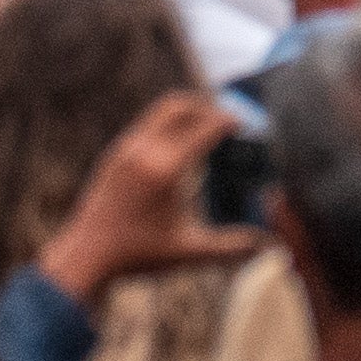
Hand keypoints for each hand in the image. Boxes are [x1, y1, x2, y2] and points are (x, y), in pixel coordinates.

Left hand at [33, 90, 256, 306]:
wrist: (88, 253)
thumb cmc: (139, 254)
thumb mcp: (190, 251)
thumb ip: (233, 246)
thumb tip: (272, 246)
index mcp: (164, 169)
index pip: (204, 127)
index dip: (229, 121)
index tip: (248, 126)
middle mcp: (143, 150)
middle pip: (181, 105)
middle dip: (209, 108)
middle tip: (231, 123)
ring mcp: (125, 148)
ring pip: (161, 111)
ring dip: (188, 113)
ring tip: (210, 130)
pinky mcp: (116, 153)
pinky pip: (147, 124)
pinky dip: (169, 124)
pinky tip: (182, 146)